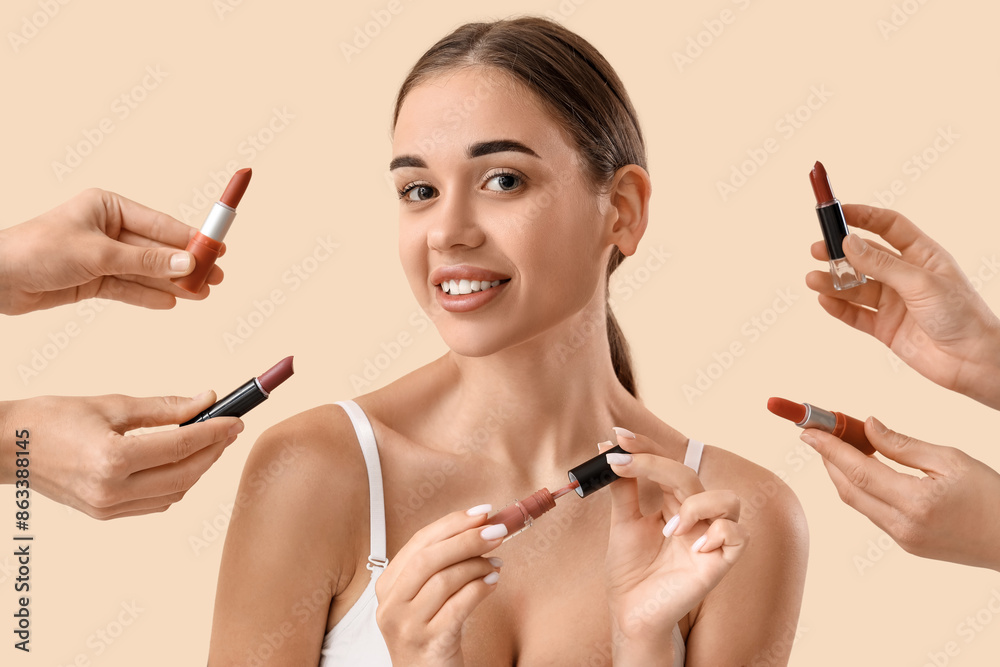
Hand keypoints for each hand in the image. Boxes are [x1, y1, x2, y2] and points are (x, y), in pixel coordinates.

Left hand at [0, 188, 224, 314]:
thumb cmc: (37, 250)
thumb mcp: (99, 254)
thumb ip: (146, 262)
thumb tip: (186, 263)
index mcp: (107, 207)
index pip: (160, 223)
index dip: (191, 237)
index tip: (218, 248)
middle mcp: (106, 229)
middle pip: (156, 249)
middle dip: (185, 265)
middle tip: (215, 277)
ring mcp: (100, 255)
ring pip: (145, 271)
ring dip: (171, 284)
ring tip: (200, 294)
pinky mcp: (91, 279)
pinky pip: (127, 288)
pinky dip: (147, 296)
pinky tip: (171, 302)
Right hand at [0, 392, 242, 518]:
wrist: (7, 447)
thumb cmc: (51, 419)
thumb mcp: (112, 404)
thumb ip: (164, 407)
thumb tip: (206, 400)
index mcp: (112, 460)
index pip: (181, 446)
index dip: (215, 431)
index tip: (235, 418)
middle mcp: (111, 491)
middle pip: (185, 474)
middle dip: (213, 451)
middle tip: (229, 428)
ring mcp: (107, 508)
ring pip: (175, 493)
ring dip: (198, 468)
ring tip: (209, 442)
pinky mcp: (104, 514)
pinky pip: (155, 503)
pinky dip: (176, 483)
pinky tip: (182, 461)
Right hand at [375, 506, 503, 666]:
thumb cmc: (431, 632)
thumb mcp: (425, 596)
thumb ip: (442, 564)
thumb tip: (480, 526)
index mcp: (387, 585)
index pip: (419, 542)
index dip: (452, 523)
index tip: (482, 512)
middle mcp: (391, 604)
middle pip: (428, 558)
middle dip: (466, 539)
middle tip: (497, 530)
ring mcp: (407, 625)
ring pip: (444, 580)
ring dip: (477, 566)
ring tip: (496, 563)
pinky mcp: (429, 642)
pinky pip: (458, 607)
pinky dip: (479, 589)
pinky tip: (493, 583)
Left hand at [604, 431, 747, 662]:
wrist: (631, 613)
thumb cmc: (630, 571)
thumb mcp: (623, 524)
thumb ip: (622, 489)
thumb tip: (606, 451)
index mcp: (673, 503)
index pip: (667, 464)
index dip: (647, 446)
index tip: (618, 436)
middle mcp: (696, 516)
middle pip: (689, 474)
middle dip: (656, 463)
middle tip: (623, 463)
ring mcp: (710, 538)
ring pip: (728, 499)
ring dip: (697, 503)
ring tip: (669, 529)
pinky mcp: (721, 563)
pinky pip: (739, 535)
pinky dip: (719, 532)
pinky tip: (694, 546)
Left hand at [802, 417, 999, 570]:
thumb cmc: (992, 495)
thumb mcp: (951, 460)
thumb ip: (903, 445)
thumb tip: (868, 426)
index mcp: (915, 502)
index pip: (857, 470)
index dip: (828, 448)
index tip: (806, 430)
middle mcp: (902, 525)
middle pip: (848, 488)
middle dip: (828, 459)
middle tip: (819, 433)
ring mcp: (903, 539)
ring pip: (857, 502)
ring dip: (842, 473)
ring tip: (839, 446)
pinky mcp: (907, 546)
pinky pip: (872, 513)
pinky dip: (861, 489)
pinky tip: (864, 470)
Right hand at [807, 204, 999, 409]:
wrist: (972, 361)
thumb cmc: (962, 315)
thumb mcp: (920, 282)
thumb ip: (882, 264)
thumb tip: (849, 243)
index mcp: (922, 255)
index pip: (888, 227)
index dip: (863, 217)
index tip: (837, 212)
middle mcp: (905, 276)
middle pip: (865, 257)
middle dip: (839, 252)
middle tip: (817, 249)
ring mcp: (894, 302)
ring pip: (856, 287)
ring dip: (833, 282)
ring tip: (814, 280)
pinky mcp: (885, 327)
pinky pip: (856, 314)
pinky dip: (838, 308)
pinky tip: (825, 300)